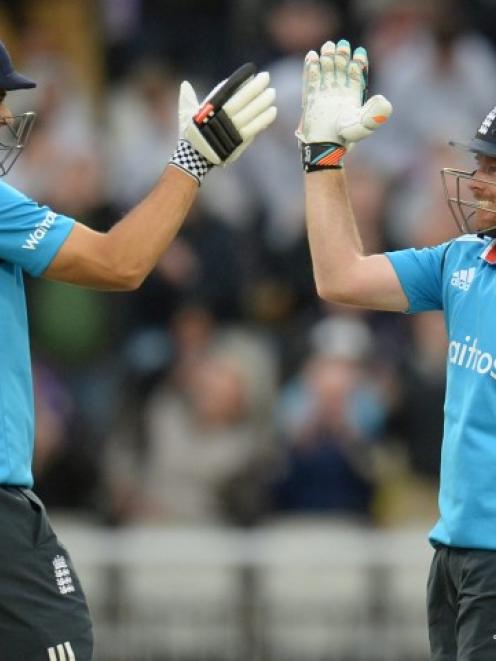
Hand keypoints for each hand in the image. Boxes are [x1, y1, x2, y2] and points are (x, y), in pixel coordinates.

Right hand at [171, 63, 276, 183]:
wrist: (195, 159)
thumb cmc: (191, 135)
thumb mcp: (186, 115)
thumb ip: (187, 99)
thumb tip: (185, 84)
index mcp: (209, 108)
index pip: (227, 90)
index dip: (240, 81)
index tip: (251, 72)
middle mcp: (221, 118)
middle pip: (241, 100)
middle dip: (255, 88)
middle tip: (266, 77)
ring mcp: (231, 130)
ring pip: (250, 114)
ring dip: (263, 103)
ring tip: (272, 93)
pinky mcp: (238, 141)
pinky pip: (254, 128)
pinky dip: (264, 119)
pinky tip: (273, 111)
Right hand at [296, 39, 391, 171]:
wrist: (324, 148)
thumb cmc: (343, 138)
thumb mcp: (362, 126)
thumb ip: (375, 114)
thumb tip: (383, 99)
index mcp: (352, 97)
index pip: (356, 74)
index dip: (358, 62)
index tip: (359, 53)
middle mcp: (338, 93)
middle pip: (341, 68)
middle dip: (342, 56)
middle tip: (342, 46)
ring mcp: (324, 95)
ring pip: (326, 71)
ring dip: (327, 58)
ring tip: (328, 47)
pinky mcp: (311, 99)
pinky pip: (310, 80)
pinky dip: (310, 68)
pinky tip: (312, 56)